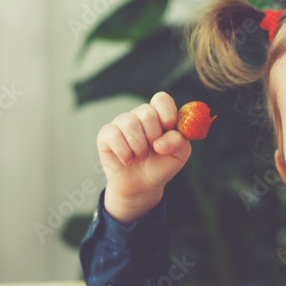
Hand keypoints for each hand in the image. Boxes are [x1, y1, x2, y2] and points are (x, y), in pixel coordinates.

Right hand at [97, 91, 190, 223]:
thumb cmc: (162, 165)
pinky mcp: (106, 134)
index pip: (161, 99)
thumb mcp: (179, 154)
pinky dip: (124, 153)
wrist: (142, 185)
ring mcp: (122, 122)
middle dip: (154, 136)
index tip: (169, 128)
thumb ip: (179, 142)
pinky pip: (114, 135)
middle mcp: (139, 115)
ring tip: (142, 157)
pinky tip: (128, 161)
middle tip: (155, 149)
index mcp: (159, 114)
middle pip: (147, 113)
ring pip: (130, 123)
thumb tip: (160, 142)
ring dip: (139, 147)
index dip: (166, 112)